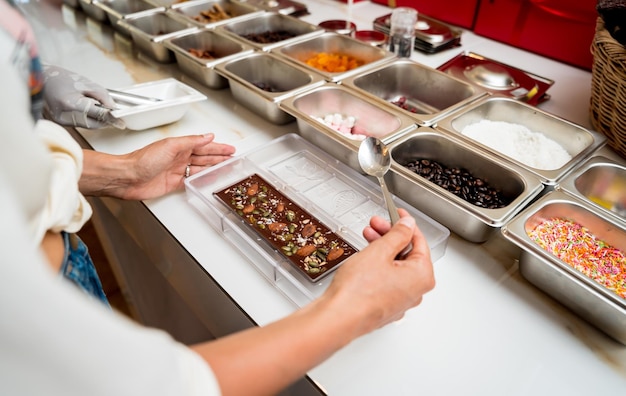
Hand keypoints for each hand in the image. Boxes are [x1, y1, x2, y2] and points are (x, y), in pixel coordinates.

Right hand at [42, 65, 124, 128]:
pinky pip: (79, 123)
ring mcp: (60, 121)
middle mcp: (64, 116)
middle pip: (93, 124)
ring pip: (87, 125)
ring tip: (91, 104)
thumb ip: (102, 95)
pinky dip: (86, 118)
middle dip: (104, 120)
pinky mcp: (60, 123)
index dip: (111, 119)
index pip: (97, 114)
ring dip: (95, 118)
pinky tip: (83, 107)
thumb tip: (114, 108)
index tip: (121, 123)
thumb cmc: (61, 78)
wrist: (41, 78)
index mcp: (70, 104)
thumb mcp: (85, 83)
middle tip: (111, 113)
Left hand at [80, 133, 235, 198]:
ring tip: (226, 169)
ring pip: (200, 169)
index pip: (204, 145)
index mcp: (179, 146)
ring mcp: (177, 170)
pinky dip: (202, 181)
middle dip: (219, 157)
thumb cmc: (142, 160)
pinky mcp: (173, 183)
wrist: (127, 177)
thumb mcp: (170, 146)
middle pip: (204, 157)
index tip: (230, 149)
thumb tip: (207, 136)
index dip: (218, 147)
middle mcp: (179, 157)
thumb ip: (191, 142)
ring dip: (213, 168)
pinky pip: (192, 181)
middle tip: (233, 159)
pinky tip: (209, 180)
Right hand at [323, 208, 434, 334]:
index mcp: (422, 276)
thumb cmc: (359, 290)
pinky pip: (387, 281)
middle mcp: (416, 292)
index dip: (406, 224)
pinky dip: (378, 267)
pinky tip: (365, 259)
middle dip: (390, 237)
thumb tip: (407, 226)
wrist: (339, 317)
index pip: (420, 242)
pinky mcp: (385, 307)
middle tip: (376, 225)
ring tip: (366, 238)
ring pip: (396, 268)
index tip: (398, 214)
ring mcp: (401, 302)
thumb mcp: (380, 251)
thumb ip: (397, 235)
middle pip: (408, 255)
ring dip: (382, 250)